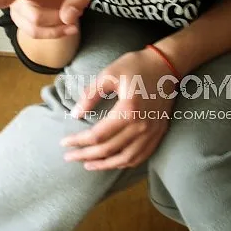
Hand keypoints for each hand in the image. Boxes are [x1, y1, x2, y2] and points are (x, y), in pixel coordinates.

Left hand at [60, 49, 177, 169]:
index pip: (98, 135)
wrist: (166, 65)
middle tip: (69, 157)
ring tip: (87, 165)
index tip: (64, 143)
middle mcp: (141, 126)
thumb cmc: (136, 66)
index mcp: (128, 110)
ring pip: (125, 159)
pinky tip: (113, 162)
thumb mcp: (109, 74)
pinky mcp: (158, 133)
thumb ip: (91, 95)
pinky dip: (124, 163)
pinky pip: (141, 156)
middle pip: (109, 149)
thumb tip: (75, 114)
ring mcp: (152, 132)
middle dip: (86, 155)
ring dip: (105, 165)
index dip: (78, 141)